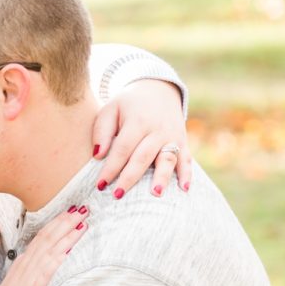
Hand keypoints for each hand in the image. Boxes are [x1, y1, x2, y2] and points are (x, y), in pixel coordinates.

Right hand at [0, 207, 87, 285]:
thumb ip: (27, 276)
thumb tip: (37, 269)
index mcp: (22, 263)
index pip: (40, 238)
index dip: (54, 225)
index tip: (66, 214)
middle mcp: (26, 263)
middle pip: (47, 236)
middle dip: (64, 221)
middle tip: (80, 209)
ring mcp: (31, 272)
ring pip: (51, 245)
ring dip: (68, 231)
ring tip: (83, 220)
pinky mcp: (37, 283)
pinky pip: (52, 264)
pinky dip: (62, 252)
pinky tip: (73, 244)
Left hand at [93, 79, 192, 197]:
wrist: (158, 90)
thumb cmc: (127, 104)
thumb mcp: (110, 109)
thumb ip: (102, 131)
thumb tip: (98, 155)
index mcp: (138, 121)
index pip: (123, 148)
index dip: (111, 167)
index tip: (100, 184)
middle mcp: (158, 130)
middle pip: (143, 157)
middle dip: (130, 177)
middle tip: (118, 195)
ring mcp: (173, 136)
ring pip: (167, 159)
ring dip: (162, 177)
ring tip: (155, 194)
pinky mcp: (183, 141)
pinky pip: (187, 159)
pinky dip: (187, 174)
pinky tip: (184, 189)